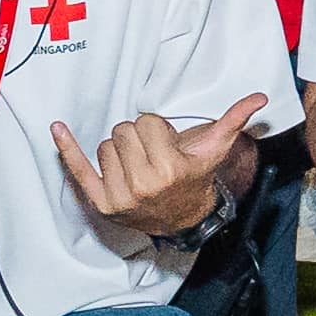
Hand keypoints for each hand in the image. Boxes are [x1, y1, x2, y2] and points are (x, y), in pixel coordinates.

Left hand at [49, 96, 268, 241]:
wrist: (183, 218)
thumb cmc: (195, 177)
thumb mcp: (215, 149)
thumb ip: (234, 120)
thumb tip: (259, 96)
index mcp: (169, 168)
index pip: (145, 123)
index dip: (157, 129)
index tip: (167, 146)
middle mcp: (143, 184)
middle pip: (123, 132)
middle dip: (137, 138)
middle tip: (152, 156)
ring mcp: (119, 196)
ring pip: (105, 147)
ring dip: (119, 151)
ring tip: (137, 166)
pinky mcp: (101, 203)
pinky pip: (78, 170)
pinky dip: (67, 149)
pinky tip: (56, 129)